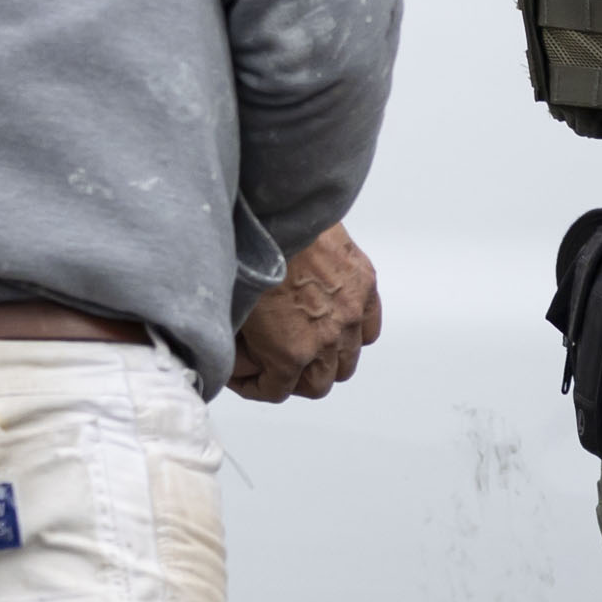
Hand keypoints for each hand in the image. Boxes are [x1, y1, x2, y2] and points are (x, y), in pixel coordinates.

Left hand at [229, 224, 380, 403]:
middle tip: (275, 364)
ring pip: (348, 361)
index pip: (277, 391)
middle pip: (319, 384)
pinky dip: (355, 333)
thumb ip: (241, 347)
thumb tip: (239, 359)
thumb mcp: (231, 312)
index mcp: (290, 350)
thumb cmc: (248, 253)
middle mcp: (328, 338)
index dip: (255, 387)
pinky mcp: (364, 286)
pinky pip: (370, 328)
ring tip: (307, 345)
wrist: (275, 210)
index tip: (244, 377)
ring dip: (328, 360)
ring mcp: (351, 313)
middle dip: (293, 379)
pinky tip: (335, 324)